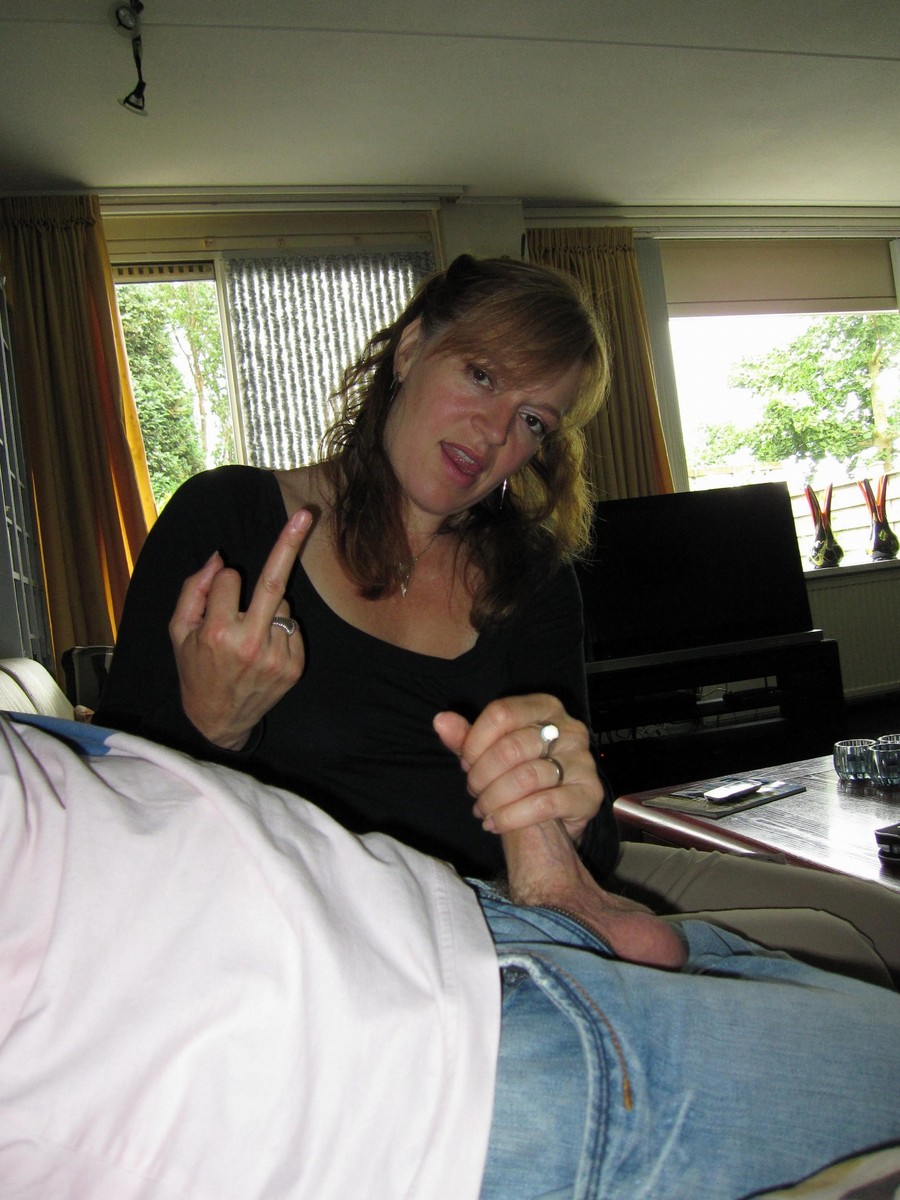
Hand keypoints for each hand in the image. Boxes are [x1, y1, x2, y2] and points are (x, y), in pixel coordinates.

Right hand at [168, 510, 311, 749]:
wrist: (219, 720)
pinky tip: (263, 650)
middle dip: (289, 543)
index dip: (222, 584)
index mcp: (218, 633)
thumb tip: (219, 558)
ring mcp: (277, 655)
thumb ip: (194, 590)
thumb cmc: (195, 669)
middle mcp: (251, 643)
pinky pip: (292, 626)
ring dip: (268, 608)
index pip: (231, 580)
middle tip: (306, 513)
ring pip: (282, 605)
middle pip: (275, 581)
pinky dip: (280, 628)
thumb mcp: (179, 632)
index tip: (219, 591)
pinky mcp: (295, 665)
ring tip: (248, 637)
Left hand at [433, 694, 604, 844]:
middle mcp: (569, 728)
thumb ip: (467, 737)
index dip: (475, 741)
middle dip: (483, 775)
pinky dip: (512, 817)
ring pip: (527, 777)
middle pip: (512, 747)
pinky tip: (495, 824)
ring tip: (483, 809)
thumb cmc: (520, 772)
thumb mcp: (491, 751)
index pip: (501, 713)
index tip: (466, 764)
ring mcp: (583, 760)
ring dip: (494, 799)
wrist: (554, 813)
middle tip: (474, 792)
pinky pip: (545, 804)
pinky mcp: (589, 793)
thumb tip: (441, 720)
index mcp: (544, 706)